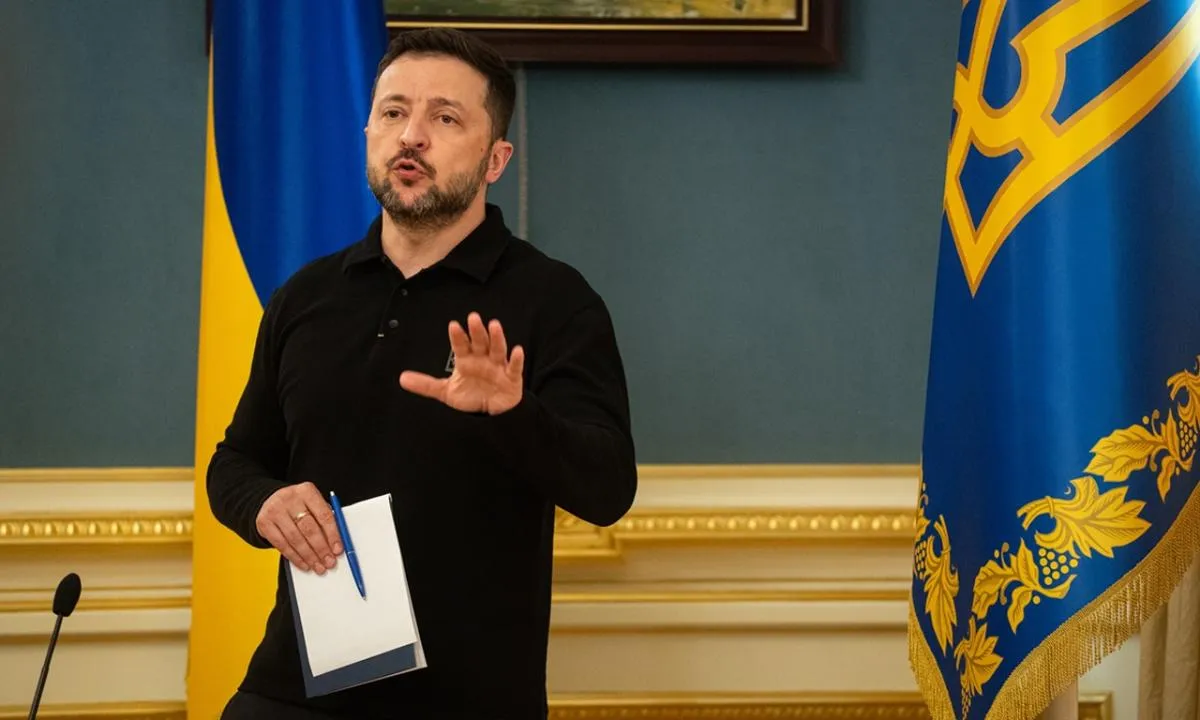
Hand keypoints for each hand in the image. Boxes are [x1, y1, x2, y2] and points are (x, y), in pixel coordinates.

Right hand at [255, 482, 342, 573]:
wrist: (271, 500)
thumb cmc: (299, 505)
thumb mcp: (313, 505)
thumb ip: (325, 520)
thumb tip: (336, 545)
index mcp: (307, 491)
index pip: (323, 515)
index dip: (333, 534)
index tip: (338, 550)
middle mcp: (290, 498)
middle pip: (309, 528)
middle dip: (321, 549)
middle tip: (329, 562)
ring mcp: (275, 510)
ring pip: (295, 539)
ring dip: (309, 556)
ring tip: (318, 566)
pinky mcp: (264, 523)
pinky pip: (282, 545)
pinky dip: (295, 557)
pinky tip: (304, 564)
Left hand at [399, 312, 523, 414]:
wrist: (490, 413)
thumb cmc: (470, 396)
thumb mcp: (445, 392)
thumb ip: (425, 385)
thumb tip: (402, 378)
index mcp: (466, 359)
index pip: (461, 345)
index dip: (458, 336)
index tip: (453, 325)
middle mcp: (482, 359)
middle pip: (480, 342)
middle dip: (477, 331)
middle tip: (473, 318)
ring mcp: (498, 366)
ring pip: (497, 349)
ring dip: (497, 337)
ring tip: (494, 325)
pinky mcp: (511, 378)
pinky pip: (514, 367)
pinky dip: (516, 359)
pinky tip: (517, 350)